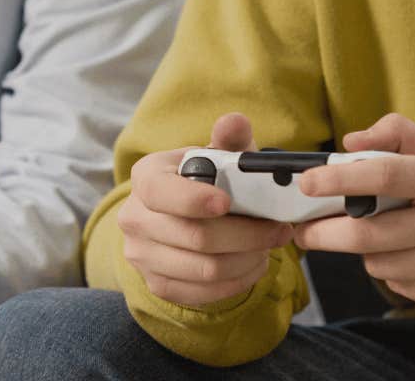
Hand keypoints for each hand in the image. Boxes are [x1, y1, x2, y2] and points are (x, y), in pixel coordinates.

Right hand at [117, 111, 295, 305]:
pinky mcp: (156, 284)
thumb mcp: (219, 157)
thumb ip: (230, 140)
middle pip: (195, 236)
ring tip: (269, 246)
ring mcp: (141, 255)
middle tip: (280, 229)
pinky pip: (203, 293)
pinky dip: (237, 282)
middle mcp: (134, 217)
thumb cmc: (207, 181)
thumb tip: (235, 122)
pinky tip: (254, 264)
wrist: (183, 217)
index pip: (161, 192)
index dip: (193, 200)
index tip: (227, 203)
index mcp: (146, 177)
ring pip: (205, 269)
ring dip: (248, 260)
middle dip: (247, 235)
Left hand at [293, 113, 414, 316]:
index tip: (307, 182)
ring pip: (377, 262)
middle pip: (369, 233)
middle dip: (325, 233)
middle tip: (305, 229)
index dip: (338, 179)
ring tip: (376, 235)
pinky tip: (408, 256)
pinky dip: (389, 270)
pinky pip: (397, 283)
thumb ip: (401, 134)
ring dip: (363, 250)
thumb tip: (351, 142)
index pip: (384, 175)